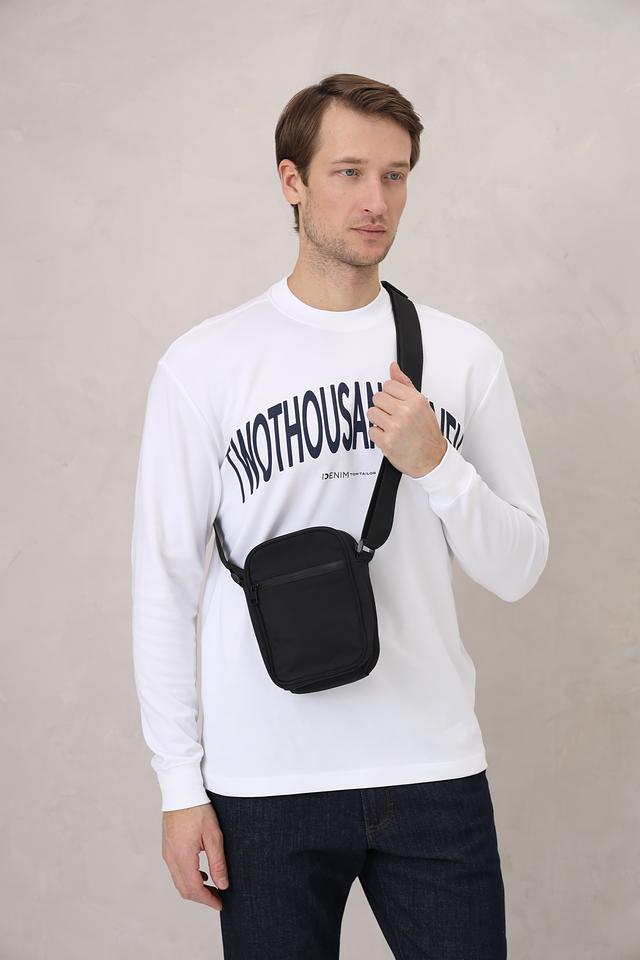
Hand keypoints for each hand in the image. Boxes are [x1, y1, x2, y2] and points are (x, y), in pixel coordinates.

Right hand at [162, 801, 228, 911]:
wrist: (181, 791)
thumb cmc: (198, 809)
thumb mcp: (213, 836)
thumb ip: (217, 862)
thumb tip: (222, 884)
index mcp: (182, 857)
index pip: (194, 889)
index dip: (207, 900)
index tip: (220, 904)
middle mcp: (171, 858)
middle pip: (184, 889)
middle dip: (201, 897)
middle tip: (217, 898)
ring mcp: (167, 853)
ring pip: (179, 881)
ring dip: (194, 888)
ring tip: (212, 886)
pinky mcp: (167, 847)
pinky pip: (176, 870)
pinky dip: (188, 877)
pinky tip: (201, 872)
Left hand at [367, 361, 447, 477]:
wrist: (432, 459)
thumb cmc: (427, 433)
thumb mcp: (422, 405)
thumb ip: (405, 385)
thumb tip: (393, 367)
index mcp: (415, 401)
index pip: (388, 385)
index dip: (390, 395)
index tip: (395, 404)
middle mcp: (406, 412)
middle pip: (377, 397)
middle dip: (382, 407)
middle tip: (392, 416)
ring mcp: (395, 427)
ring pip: (371, 413)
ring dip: (378, 421)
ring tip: (391, 427)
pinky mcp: (386, 442)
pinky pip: (371, 430)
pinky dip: (378, 435)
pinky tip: (389, 437)